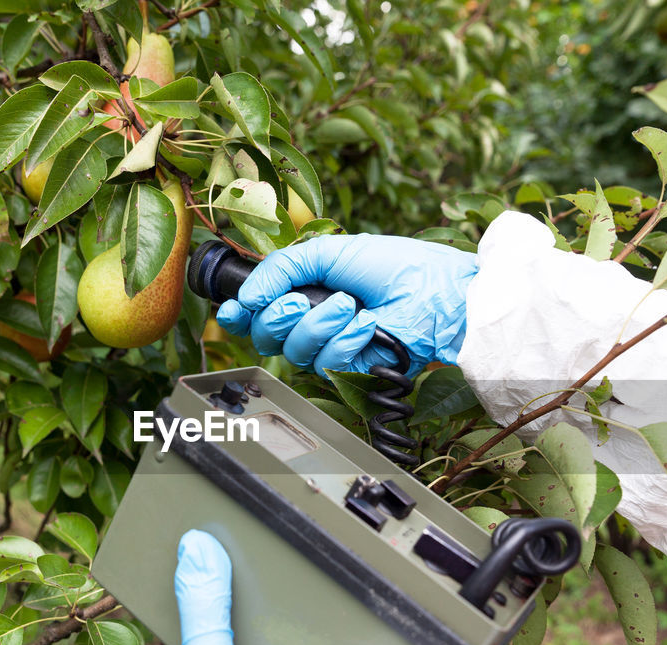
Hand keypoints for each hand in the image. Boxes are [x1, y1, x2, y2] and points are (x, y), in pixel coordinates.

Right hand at [215, 234, 477, 376]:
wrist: (433, 291)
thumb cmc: (392, 266)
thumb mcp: (329, 253)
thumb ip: (281, 267)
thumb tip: (244, 298)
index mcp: (303, 291)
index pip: (255, 312)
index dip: (236, 315)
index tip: (233, 310)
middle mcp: (310, 322)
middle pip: (264, 336)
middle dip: (278, 316)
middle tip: (303, 300)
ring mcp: (329, 347)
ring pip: (292, 352)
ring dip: (318, 325)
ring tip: (349, 306)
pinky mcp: (350, 370)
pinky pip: (326, 364)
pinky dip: (346, 341)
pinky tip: (368, 326)